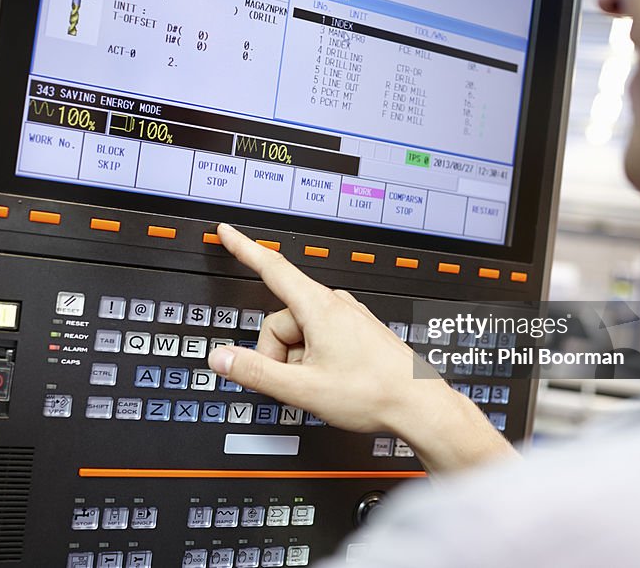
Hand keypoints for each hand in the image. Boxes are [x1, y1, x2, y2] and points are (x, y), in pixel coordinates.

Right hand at [207, 224, 515, 472]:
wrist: (417, 406)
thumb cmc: (372, 393)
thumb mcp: (302, 388)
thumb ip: (256, 372)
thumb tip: (222, 358)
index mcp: (319, 308)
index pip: (272, 268)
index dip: (244, 249)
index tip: (227, 233)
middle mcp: (335, 305)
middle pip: (281, 320)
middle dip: (277, 353)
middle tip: (294, 382)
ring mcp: (348, 318)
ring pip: (300, 334)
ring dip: (298, 361)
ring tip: (322, 385)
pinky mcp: (356, 332)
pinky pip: (319, 339)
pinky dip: (315, 360)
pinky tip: (333, 381)